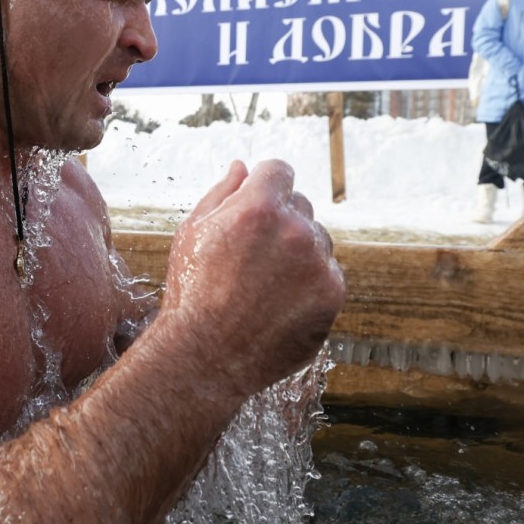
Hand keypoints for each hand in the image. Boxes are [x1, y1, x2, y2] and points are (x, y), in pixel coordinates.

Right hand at [160, 160, 344, 397]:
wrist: (204, 357)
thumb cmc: (191, 292)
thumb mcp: (192, 233)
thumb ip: (221, 193)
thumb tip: (242, 166)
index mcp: (258, 207)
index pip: (279, 170)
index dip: (265, 184)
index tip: (256, 205)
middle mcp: (294, 230)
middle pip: (300, 205)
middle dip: (280, 221)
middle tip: (251, 257)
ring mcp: (317, 264)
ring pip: (317, 241)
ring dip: (299, 253)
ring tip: (263, 285)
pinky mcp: (332, 295)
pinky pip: (328, 274)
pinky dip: (310, 285)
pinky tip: (279, 304)